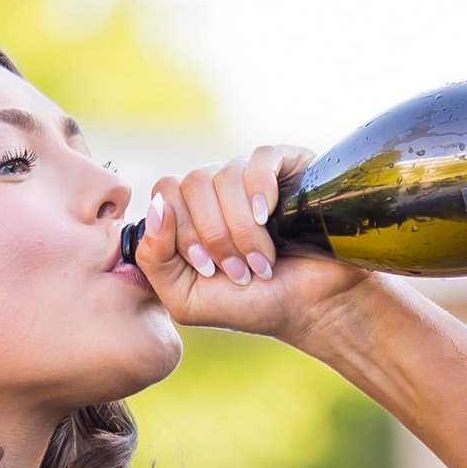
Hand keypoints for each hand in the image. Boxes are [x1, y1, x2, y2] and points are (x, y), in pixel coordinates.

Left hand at [127, 146, 327, 338]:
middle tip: (239, 270)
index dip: (182, 232)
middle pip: (192, 183)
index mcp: (189, 213)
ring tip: (262, 262)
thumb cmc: (251, 305)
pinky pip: (260, 159)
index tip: (208, 268)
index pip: (165, 194)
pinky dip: (260, 190)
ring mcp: (251, 176)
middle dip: (214, 236)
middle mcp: (217, 189)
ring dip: (243, 229)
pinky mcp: (287, 167)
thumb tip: (156, 207)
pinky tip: (269, 216)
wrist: (313, 308)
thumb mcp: (185, 298)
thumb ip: (153, 260)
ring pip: (225, 176)